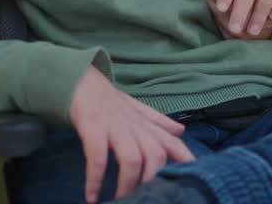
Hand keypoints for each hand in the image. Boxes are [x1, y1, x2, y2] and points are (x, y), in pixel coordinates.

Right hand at [68, 66, 194, 202]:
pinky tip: (92, 197)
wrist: (80, 81)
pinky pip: (97, 157)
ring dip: (128, 184)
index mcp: (146, 124)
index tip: (192, 177)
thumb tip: (182, 131)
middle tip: (147, 197)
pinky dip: (95, 179)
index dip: (184, 159)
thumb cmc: (110, 101)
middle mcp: (135, 126)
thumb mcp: (137, 109)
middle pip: (155, 154)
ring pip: (132, 158)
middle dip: (154, 179)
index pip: (172, 142)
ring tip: (122, 201)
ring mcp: (115, 127)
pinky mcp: (93, 128)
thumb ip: (158, 122)